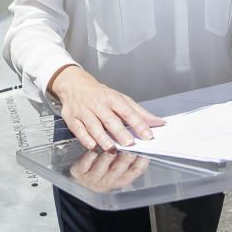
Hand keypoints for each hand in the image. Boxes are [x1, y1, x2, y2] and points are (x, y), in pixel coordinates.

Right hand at [49, 65, 164, 151]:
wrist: (73, 84)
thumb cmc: (101, 94)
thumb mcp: (121, 98)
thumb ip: (139, 112)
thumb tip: (159, 122)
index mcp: (112, 98)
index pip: (127, 111)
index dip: (138, 123)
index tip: (148, 134)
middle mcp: (98, 104)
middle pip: (109, 119)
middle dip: (119, 131)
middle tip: (129, 143)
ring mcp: (84, 111)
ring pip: (93, 125)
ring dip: (102, 137)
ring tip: (111, 148)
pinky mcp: (72, 118)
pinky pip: (78, 129)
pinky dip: (85, 139)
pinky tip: (93, 146)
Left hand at [69, 148, 149, 192]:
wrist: (79, 173)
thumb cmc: (101, 162)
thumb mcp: (118, 158)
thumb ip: (130, 146)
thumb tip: (149, 131)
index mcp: (121, 178)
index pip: (135, 171)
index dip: (141, 162)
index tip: (145, 150)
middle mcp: (109, 181)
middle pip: (120, 170)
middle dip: (126, 158)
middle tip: (130, 146)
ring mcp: (93, 179)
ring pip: (103, 167)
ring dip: (108, 157)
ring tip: (112, 147)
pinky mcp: (79, 172)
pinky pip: (86, 164)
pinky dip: (90, 155)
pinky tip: (94, 146)